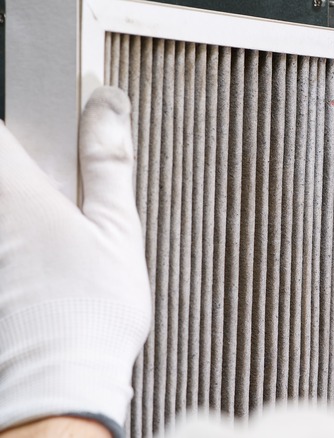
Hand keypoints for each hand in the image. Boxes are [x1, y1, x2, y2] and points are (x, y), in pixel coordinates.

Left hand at [0, 87, 150, 434]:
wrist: (56, 386)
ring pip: (2, 204)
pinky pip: (3, 238)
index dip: (22, 120)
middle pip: (1, 162)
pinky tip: (35, 266)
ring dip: (24, 211)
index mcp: (13, 191)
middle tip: (53, 197)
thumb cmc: (89, 317)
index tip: (43, 133)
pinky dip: (20, 239)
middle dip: (27, 171)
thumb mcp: (118, 230)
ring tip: (48, 241)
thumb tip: (108, 105)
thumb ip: (108, 162)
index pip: (2, 124)